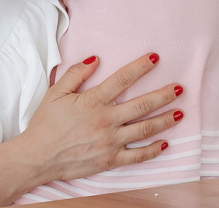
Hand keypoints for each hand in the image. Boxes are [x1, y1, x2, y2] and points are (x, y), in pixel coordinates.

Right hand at [19, 53, 182, 182]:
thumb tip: (95, 60)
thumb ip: (76, 74)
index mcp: (93, 101)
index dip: (140, 67)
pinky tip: (165, 143)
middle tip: (180, 88)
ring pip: (145, 128)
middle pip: (142, 104)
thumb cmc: (45, 124)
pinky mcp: (110, 160)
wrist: (37, 156)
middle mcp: (106, 120)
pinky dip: (154, 150)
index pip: (122, 79)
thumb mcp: (56, 93)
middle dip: (164, 95)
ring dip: (165, 119)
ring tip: (180, 112)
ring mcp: (110, 141)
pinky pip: (138, 155)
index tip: (155, 58)